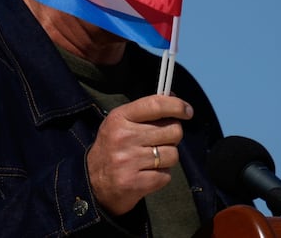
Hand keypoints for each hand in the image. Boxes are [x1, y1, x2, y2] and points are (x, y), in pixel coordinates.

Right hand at [87, 94, 193, 214]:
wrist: (93, 182)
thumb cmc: (113, 146)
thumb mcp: (122, 121)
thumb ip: (146, 110)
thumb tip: (174, 98)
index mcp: (120, 117)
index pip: (156, 104)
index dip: (177, 106)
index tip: (188, 110)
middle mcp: (124, 137)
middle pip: (172, 131)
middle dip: (172, 136)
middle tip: (161, 140)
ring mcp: (129, 161)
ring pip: (173, 154)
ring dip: (167, 157)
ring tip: (152, 158)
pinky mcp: (135, 183)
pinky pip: (166, 175)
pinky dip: (161, 175)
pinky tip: (147, 172)